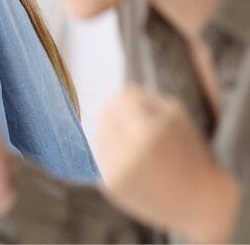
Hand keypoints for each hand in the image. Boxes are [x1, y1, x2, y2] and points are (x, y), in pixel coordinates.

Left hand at [96, 86, 239, 242]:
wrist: (199, 204)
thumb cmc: (190, 154)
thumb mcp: (177, 116)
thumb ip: (144, 98)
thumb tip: (117, 95)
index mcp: (147, 134)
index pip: (120, 100)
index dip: (129, 98)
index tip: (138, 104)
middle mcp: (128, 155)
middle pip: (105, 115)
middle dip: (118, 113)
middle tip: (135, 123)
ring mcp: (116, 173)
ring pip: (99, 135)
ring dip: (113, 133)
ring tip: (135, 144)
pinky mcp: (110, 187)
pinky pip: (100, 157)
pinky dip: (112, 154)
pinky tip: (132, 161)